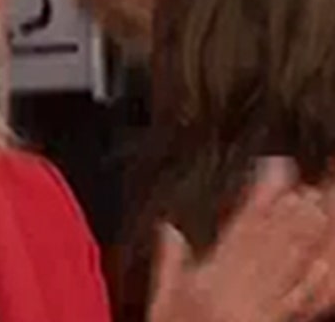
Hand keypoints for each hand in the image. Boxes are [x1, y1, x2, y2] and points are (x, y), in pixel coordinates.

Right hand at [149, 158, 334, 321]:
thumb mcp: (160, 303)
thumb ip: (170, 265)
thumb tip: (169, 230)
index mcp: (210, 281)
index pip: (240, 230)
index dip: (260, 198)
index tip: (275, 171)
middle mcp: (240, 292)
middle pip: (270, 244)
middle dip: (290, 213)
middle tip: (309, 185)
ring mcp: (261, 311)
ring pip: (288, 268)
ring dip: (306, 238)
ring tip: (320, 209)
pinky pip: (300, 301)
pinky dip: (314, 279)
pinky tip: (325, 261)